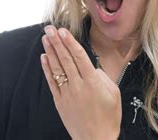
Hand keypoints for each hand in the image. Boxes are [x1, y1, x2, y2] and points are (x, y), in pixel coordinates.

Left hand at [40, 25, 120, 139]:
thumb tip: (91, 66)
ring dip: (50, 51)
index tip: (63, 30)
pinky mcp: (59, 101)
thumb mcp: (113, 93)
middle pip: (65, 59)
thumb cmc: (109, 117)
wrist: (96, 139)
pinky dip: (47, 69)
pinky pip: (52, 82)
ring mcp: (67, 93)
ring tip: (45, 38)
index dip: (70, 42)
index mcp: (93, 82)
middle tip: (50, 28)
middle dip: (57, 42)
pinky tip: (44, 57)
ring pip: (57, 68)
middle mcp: (78, 86)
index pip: (79, 57)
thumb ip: (102, 76)